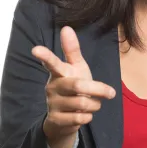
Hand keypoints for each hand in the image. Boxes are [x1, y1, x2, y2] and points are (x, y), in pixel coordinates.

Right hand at [31, 25, 115, 142]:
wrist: (66, 118)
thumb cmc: (74, 86)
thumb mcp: (76, 68)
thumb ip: (72, 50)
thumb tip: (66, 27)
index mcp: (58, 72)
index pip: (51, 63)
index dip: (45, 56)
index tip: (35, 49)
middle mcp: (52, 87)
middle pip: (78, 86)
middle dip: (97, 90)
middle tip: (110, 93)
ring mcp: (52, 104)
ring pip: (83, 104)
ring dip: (95, 105)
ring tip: (93, 104)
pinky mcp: (56, 120)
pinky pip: (80, 119)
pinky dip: (89, 117)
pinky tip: (84, 115)